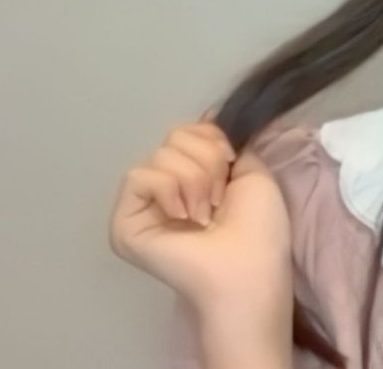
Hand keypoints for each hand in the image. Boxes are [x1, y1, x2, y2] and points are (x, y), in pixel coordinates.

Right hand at [108, 113, 292, 314]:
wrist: (248, 266)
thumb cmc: (258, 227)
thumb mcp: (251, 171)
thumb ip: (227, 143)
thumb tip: (210, 115)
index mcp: (195, 177)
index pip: (189, 131)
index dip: (213, 139)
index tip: (232, 162)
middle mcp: (166, 188)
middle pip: (175, 137)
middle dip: (207, 162)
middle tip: (219, 200)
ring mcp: (143, 206)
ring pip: (160, 155)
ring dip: (194, 181)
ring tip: (204, 215)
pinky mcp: (124, 222)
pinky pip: (139, 177)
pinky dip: (168, 190)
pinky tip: (183, 217)